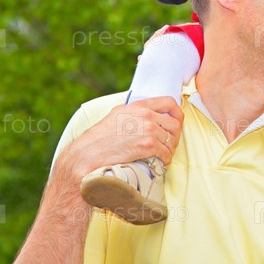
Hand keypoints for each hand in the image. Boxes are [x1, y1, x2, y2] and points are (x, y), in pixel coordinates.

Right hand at [59, 96, 184, 181]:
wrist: (87, 155)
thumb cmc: (98, 139)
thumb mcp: (116, 116)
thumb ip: (134, 113)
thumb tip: (148, 115)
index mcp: (138, 105)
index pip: (169, 102)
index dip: (176, 113)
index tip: (175, 123)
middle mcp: (145, 114)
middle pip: (175, 123)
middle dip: (174, 135)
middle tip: (168, 145)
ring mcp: (148, 129)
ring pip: (172, 139)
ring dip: (169, 149)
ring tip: (161, 155)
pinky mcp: (148, 145)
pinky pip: (166, 153)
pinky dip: (165, 160)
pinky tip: (158, 162)